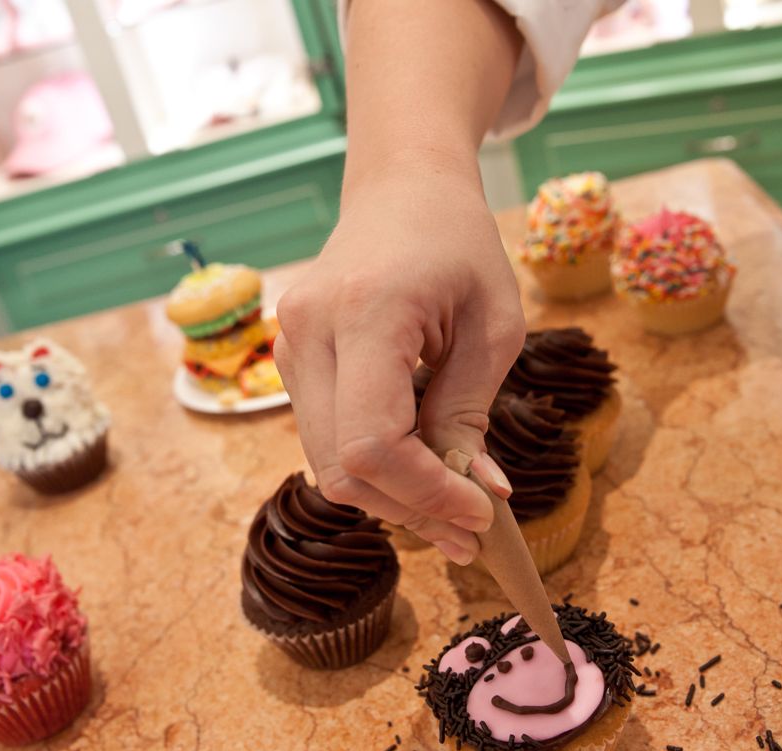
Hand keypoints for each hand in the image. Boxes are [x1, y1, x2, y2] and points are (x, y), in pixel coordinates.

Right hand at [273, 153, 524, 563]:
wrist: (401, 189)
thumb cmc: (459, 244)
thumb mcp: (493, 326)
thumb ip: (471, 413)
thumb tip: (478, 494)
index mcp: (365, 312)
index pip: (373, 443)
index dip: (426, 494)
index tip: (480, 512)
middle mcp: (306, 333)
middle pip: (342, 467)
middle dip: (410, 509)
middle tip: (472, 530)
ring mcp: (287, 347)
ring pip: (328, 464)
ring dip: (393, 498)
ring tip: (455, 510)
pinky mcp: (290, 359)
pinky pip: (327, 437)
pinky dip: (374, 469)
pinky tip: (420, 474)